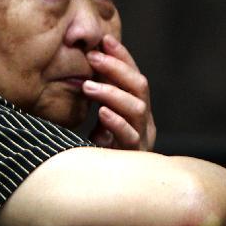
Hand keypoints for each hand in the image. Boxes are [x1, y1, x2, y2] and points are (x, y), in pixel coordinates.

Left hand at [82, 35, 155, 150]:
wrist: (112, 186)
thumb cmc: (100, 144)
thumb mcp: (98, 113)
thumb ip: (96, 91)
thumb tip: (81, 59)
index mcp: (137, 105)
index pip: (133, 74)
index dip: (122, 56)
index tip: (104, 40)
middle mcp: (144, 119)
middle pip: (139, 86)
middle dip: (116, 69)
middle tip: (93, 58)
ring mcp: (141, 136)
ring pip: (136, 108)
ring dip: (111, 93)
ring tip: (88, 86)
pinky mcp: (133, 155)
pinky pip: (129, 136)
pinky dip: (116, 123)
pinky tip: (102, 113)